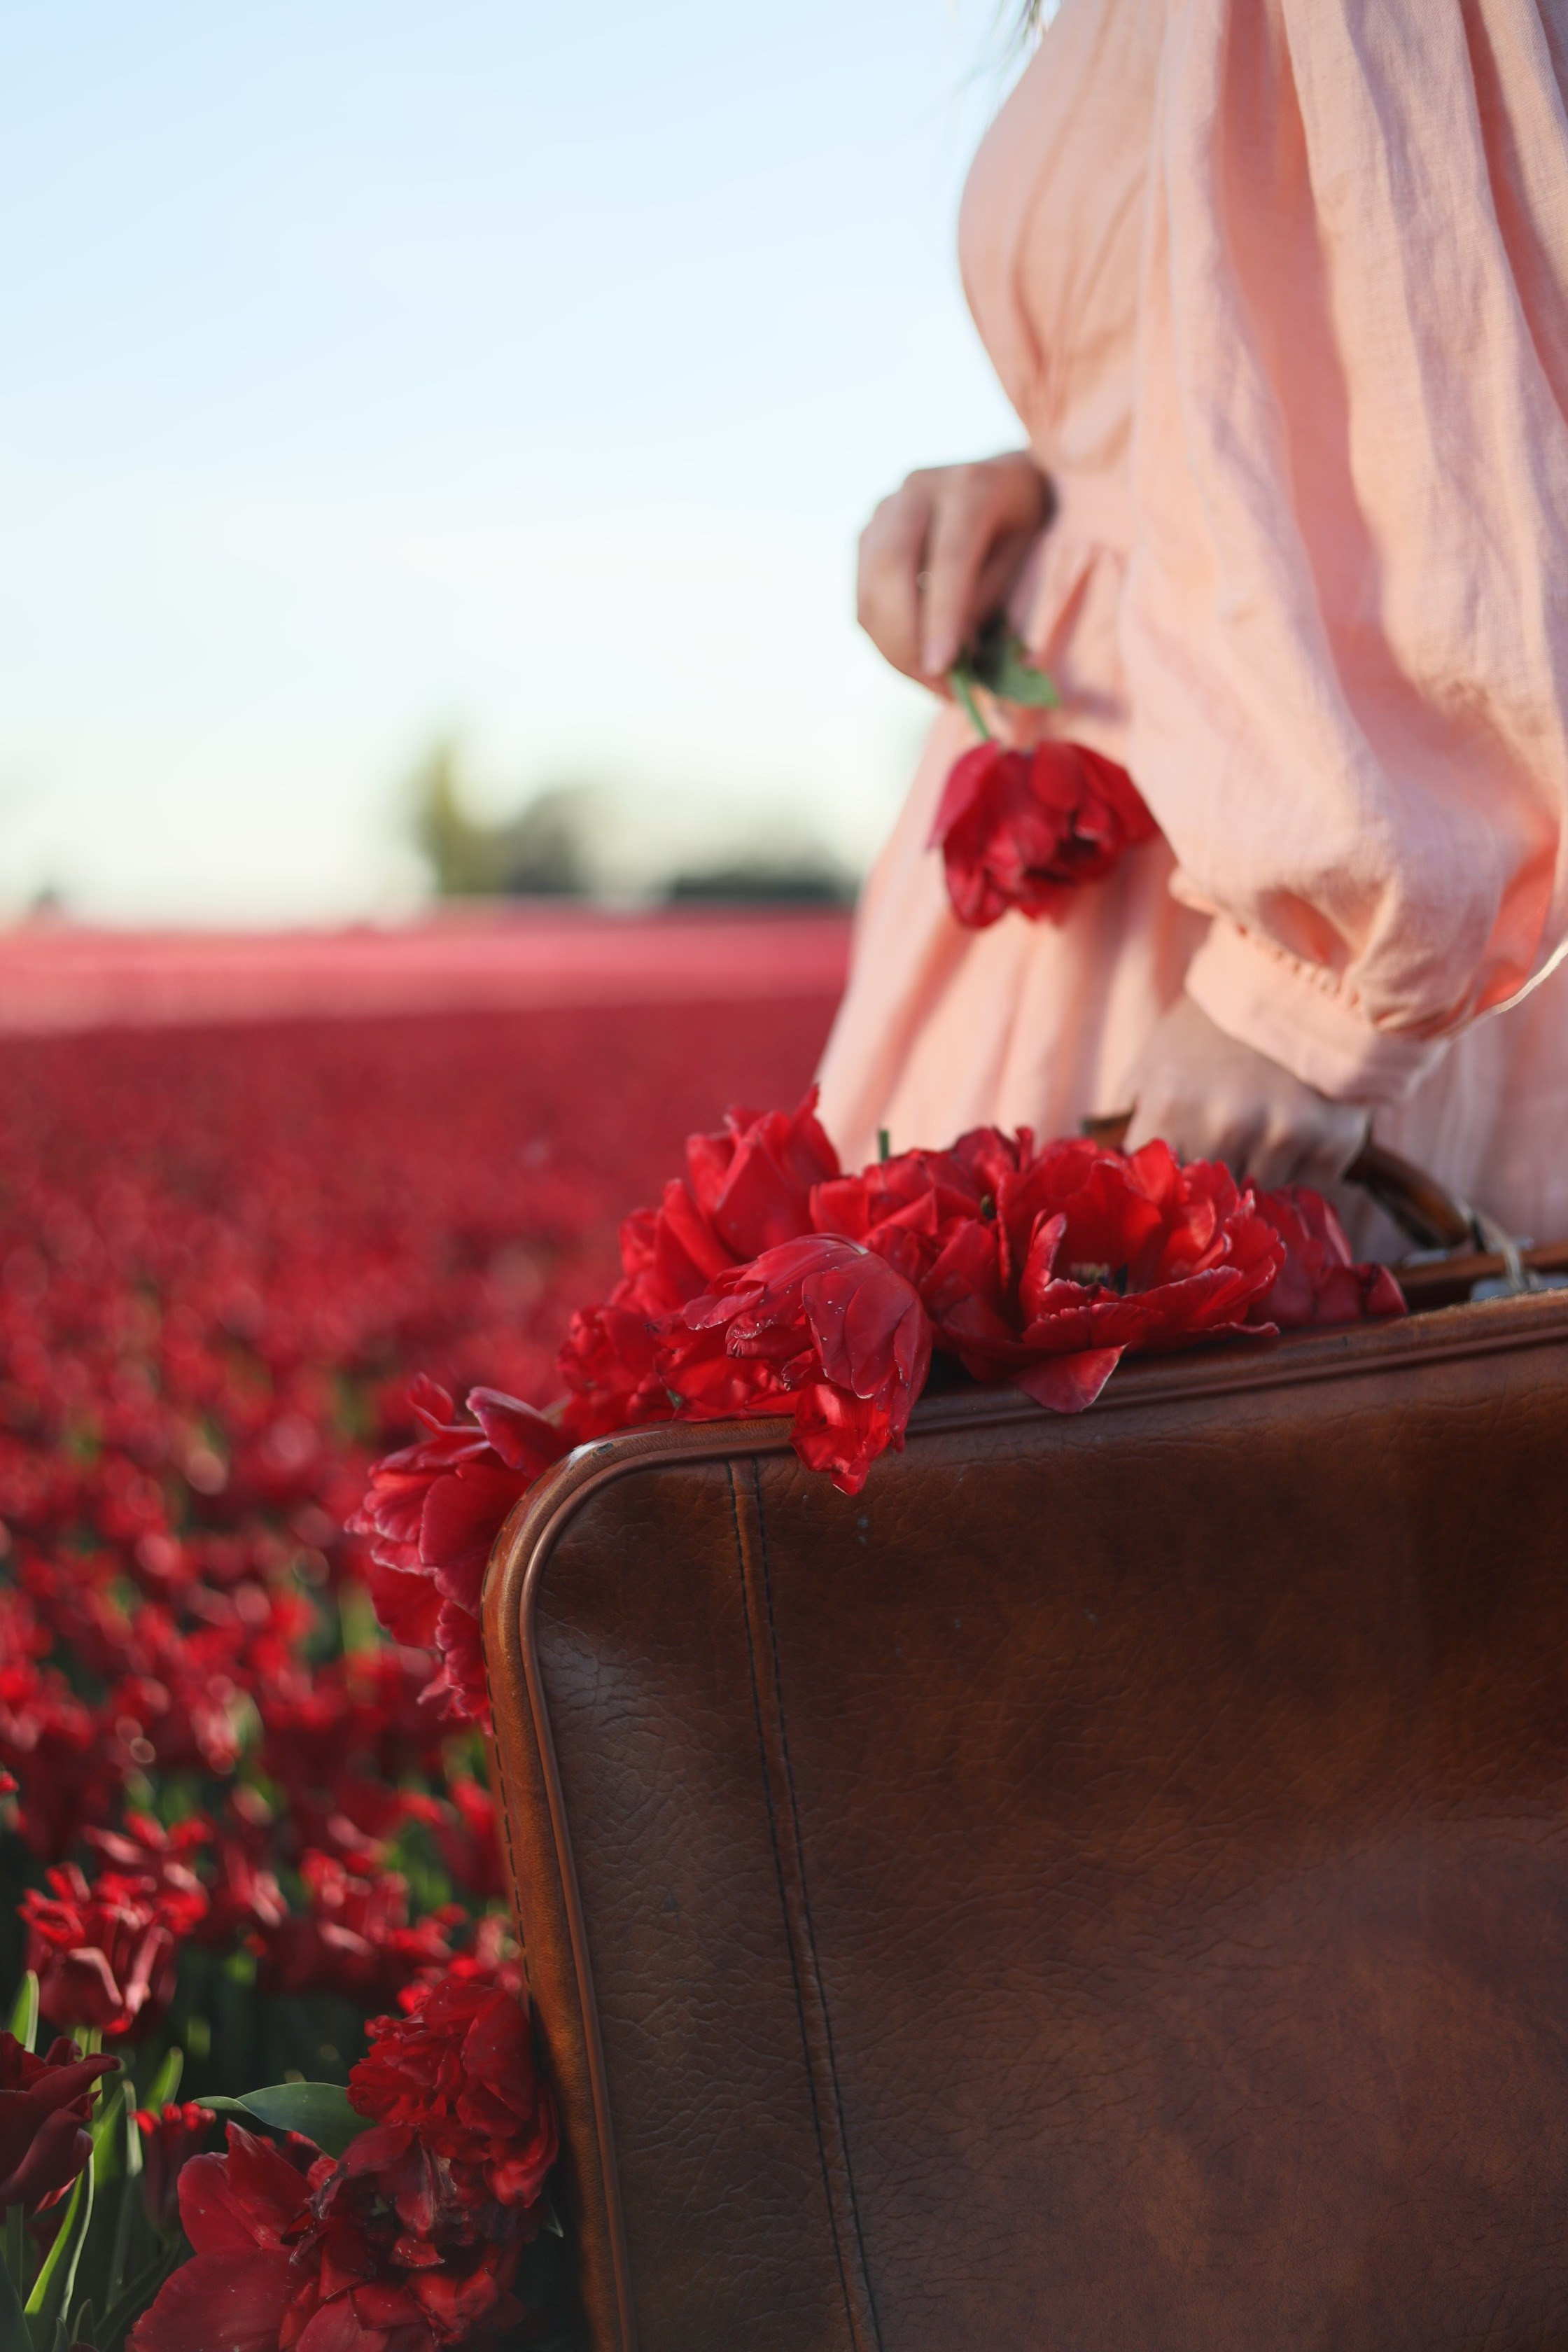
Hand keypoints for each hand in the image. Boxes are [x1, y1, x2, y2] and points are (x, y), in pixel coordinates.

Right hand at [856, 451, 1051, 685]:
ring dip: (893, 650)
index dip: (940, 618)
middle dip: (905, 641)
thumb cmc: (1024, 522)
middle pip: (890, 570)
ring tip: (933, 684)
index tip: (942, 670)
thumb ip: (986, 596)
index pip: (946, 557)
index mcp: (969, 486)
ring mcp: (885, 511)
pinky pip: (864, 600)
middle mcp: (917, 490)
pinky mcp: (868, 537)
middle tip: (937, 687)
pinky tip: (917, 661)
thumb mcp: (1026, 553)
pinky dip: (885, 639)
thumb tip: (950, 656)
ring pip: (869, 591)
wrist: (1003, 477)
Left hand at [1123, 993, 1368, 1188]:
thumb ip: (1128, 1115)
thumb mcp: (1154, 1058)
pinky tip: (1297, 1134)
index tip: (1171, 1179)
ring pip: (1258, 1196)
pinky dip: (1301, 1172)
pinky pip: (1307, 1188)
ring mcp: (1282, 1134)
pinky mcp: (1331, 1142)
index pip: (1153, 1185)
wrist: (1300, 980)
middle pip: (1206, 1198)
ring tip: (1260, 1135)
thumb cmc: (1213, 1025)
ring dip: (1257, 1177)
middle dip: (1209, 1184)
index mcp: (1172, 1105)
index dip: (1162, 1185)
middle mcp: (1225, 1124)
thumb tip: (1110, 1165)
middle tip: (1220, 1155)